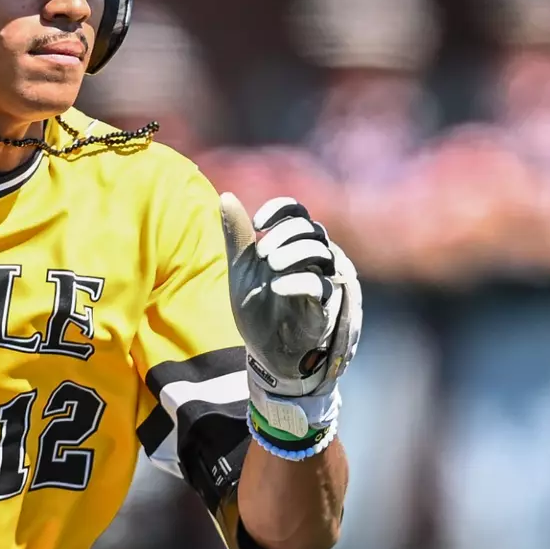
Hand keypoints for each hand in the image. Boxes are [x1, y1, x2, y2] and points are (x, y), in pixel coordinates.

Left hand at [219, 194, 361, 444]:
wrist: (265, 352)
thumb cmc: (258, 307)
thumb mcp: (241, 269)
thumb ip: (236, 235)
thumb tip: (225, 196)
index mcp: (293, 244)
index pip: (298, 211)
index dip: (281, 209)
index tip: (256, 224)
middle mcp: (313, 259)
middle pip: (311, 229)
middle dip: (284, 234)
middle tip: (262, 253)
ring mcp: (322, 282)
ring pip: (322, 251)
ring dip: (295, 251)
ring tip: (270, 265)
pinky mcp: (324, 308)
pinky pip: (321, 287)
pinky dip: (299, 282)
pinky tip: (277, 286)